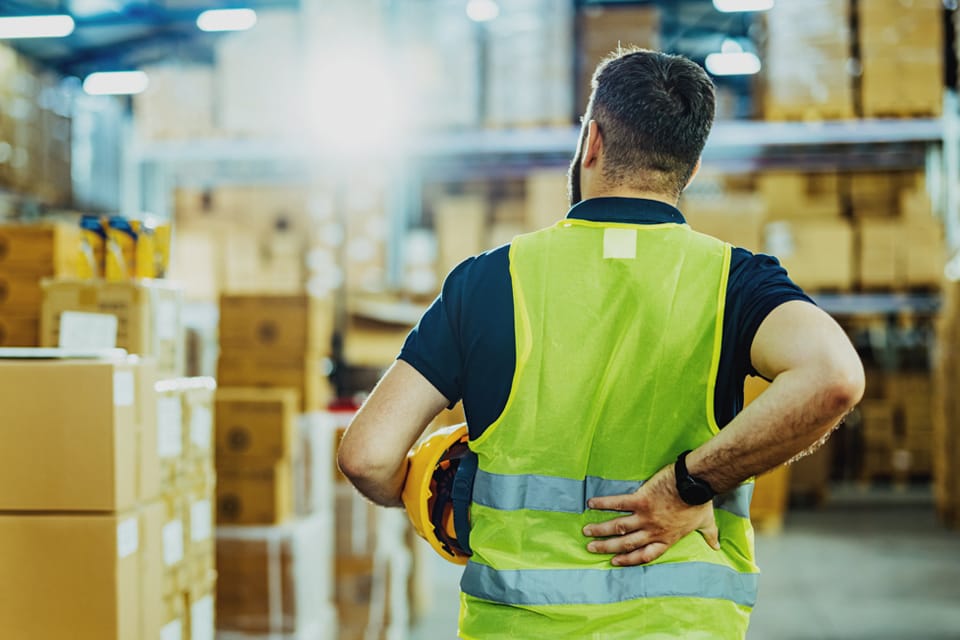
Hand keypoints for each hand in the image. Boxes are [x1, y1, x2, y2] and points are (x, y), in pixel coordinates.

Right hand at [582, 463, 720, 566]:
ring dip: (601, 530)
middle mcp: (652, 531)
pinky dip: (604, 504)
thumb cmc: (700, 503)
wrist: (695, 485)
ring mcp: (645, 516)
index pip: (644, 555)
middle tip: (591, 548)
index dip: (629, 560)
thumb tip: (717, 546)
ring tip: (586, 531)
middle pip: (626, 543)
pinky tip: (591, 503)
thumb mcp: (706, 522)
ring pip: (618, 527)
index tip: (615, 561)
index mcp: (666, 538)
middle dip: (607, 547)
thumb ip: (708, 535)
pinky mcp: (640, 500)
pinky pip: (618, 503)